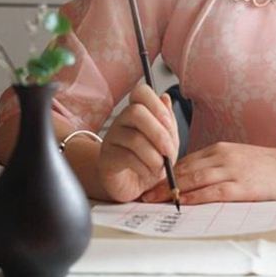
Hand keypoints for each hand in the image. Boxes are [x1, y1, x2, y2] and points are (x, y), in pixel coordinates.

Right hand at [96, 84, 179, 201]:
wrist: (133, 185)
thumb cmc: (150, 160)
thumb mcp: (167, 142)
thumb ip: (168, 122)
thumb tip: (166, 98)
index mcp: (137, 111)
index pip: (141, 92)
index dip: (157, 105)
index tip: (168, 125)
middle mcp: (121, 120)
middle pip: (136, 112)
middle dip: (158, 134)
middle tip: (168, 152)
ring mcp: (111, 138)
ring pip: (134, 138)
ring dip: (154, 156)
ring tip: (159, 167)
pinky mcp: (106, 158)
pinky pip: (127, 157)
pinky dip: (144, 167)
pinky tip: (147, 173)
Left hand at [141, 142, 275, 203]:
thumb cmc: (270, 166)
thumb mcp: (240, 158)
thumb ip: (218, 164)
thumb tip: (195, 177)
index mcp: (221, 149)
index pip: (186, 160)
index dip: (165, 172)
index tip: (149, 181)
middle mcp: (223, 156)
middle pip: (185, 168)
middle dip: (161, 181)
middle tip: (143, 192)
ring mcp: (233, 170)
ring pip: (195, 178)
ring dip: (171, 190)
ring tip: (153, 199)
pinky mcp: (243, 186)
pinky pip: (213, 192)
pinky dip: (194, 197)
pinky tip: (181, 203)